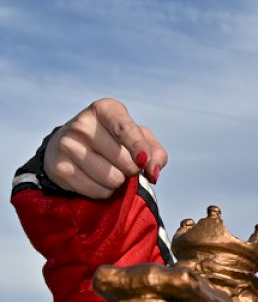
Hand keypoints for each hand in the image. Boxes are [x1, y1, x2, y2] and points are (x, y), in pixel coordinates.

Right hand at [43, 98, 167, 197]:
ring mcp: (67, 145)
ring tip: (109, 171)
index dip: (138, 147)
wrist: (69, 146)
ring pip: (112, 179)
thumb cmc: (114, 141)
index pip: (125, 129)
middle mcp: (82, 124)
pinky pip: (97, 191)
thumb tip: (153, 173)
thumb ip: (155, 152)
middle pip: (125, 162)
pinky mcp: (59, 168)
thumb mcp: (138, 138)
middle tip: (124, 165)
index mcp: (105, 109)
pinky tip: (96, 179)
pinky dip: (104, 191)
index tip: (143, 161)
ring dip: (118, 182)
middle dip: (132, 169)